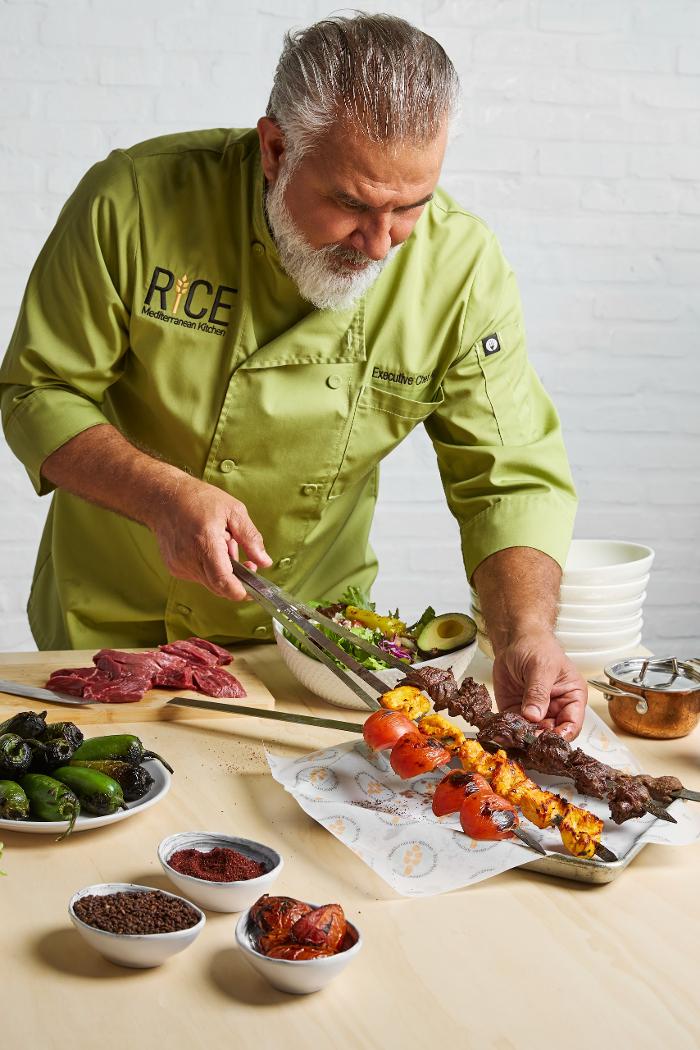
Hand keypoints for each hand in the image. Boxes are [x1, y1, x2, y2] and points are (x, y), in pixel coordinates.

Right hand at [149, 475, 272, 600]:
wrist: (164, 498)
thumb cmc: (199, 500)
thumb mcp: (233, 511)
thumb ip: (251, 538)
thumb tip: (264, 562)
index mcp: (204, 542)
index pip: (222, 580)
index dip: (239, 591)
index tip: (252, 591)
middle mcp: (189, 558)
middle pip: (218, 586)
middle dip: (237, 579)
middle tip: (247, 562)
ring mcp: (179, 565)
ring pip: (210, 582)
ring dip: (223, 571)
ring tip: (224, 545)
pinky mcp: (175, 568)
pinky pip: (199, 577)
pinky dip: (210, 568)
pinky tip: (209, 549)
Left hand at [491, 630, 587, 740]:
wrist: (514, 640)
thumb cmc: (537, 646)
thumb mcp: (541, 666)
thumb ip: (538, 691)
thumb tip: (534, 716)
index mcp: (572, 697)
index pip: (572, 725)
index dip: (561, 735)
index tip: (546, 738)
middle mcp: (556, 709)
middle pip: (551, 734)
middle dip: (539, 739)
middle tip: (526, 738)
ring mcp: (536, 712)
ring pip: (532, 735)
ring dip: (522, 738)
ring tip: (512, 736)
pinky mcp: (517, 712)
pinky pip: (515, 728)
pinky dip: (508, 732)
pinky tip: (502, 733)